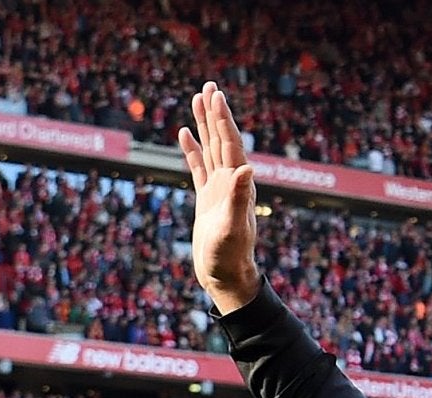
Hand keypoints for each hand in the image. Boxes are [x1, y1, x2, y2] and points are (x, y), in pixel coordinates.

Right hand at [178, 82, 262, 313]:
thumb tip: (246, 169)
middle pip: (222, 140)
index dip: (223, 119)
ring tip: (198, 99)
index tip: (216, 94)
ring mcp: (218, 189)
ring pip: (210, 149)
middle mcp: (231, 182)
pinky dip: (193, 149)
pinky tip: (185, 133)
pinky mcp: (207, 199)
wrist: (225, 278)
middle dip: (216, 113)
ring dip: (205, 125)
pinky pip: (199, 167)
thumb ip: (239, 198)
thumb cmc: (229, 257)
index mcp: (238, 184)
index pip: (230, 143)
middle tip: (210, 86)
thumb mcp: (232, 227)